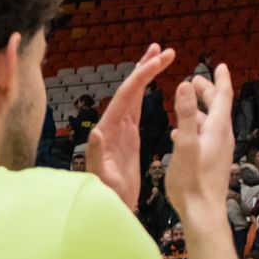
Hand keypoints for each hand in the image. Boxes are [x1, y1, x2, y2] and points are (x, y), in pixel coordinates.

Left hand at [87, 43, 175, 209]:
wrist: (109, 208)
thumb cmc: (105, 196)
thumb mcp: (101, 178)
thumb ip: (95, 155)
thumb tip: (96, 132)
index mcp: (108, 130)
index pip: (125, 96)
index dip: (141, 75)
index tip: (159, 59)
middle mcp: (112, 126)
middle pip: (129, 90)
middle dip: (145, 68)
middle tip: (164, 49)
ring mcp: (120, 130)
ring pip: (133, 96)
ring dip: (145, 76)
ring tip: (158, 56)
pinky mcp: (128, 137)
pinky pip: (136, 109)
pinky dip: (144, 94)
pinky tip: (152, 85)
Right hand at [167, 63, 235, 222]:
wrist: (202, 212)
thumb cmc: (191, 181)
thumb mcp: (185, 144)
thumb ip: (184, 114)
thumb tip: (184, 84)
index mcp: (217, 129)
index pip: (223, 96)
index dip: (220, 79)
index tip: (219, 65)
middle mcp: (222, 138)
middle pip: (218, 108)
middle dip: (207, 92)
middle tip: (195, 80)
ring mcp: (218, 151)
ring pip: (210, 123)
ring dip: (198, 111)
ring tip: (184, 104)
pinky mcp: (211, 163)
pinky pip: (205, 138)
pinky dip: (195, 129)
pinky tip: (180, 135)